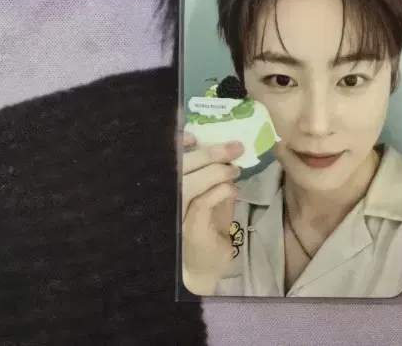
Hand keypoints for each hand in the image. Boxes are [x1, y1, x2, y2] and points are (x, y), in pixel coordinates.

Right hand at [180, 132, 242, 295]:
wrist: (206, 266)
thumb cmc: (209, 228)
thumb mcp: (214, 197)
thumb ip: (215, 176)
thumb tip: (230, 150)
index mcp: (171, 191)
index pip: (168, 163)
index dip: (176, 147)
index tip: (192, 135)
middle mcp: (167, 202)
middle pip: (178, 169)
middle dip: (207, 153)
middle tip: (234, 147)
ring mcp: (175, 217)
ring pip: (188, 185)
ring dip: (215, 172)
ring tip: (234, 171)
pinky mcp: (188, 229)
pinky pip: (202, 203)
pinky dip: (220, 191)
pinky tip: (234, 190)